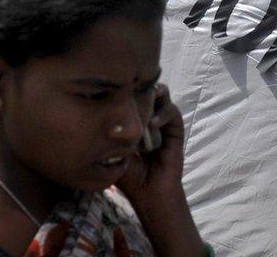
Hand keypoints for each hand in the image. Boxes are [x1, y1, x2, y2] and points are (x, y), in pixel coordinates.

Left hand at [116, 83, 185, 203]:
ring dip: (154, 94)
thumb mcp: (114, 149)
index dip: (125, 87)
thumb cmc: (127, 174)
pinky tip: (154, 123)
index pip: (131, 95)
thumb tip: (100, 108)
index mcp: (133, 120)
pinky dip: (164, 113)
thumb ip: (111, 131)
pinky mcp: (176, 129)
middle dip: (140, 85)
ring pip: (162, 95)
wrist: (148, 192)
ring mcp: (163, 121)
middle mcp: (149, 117)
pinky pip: (173, 112)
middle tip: (131, 86)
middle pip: (147, 89)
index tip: (114, 85)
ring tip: (145, 99)